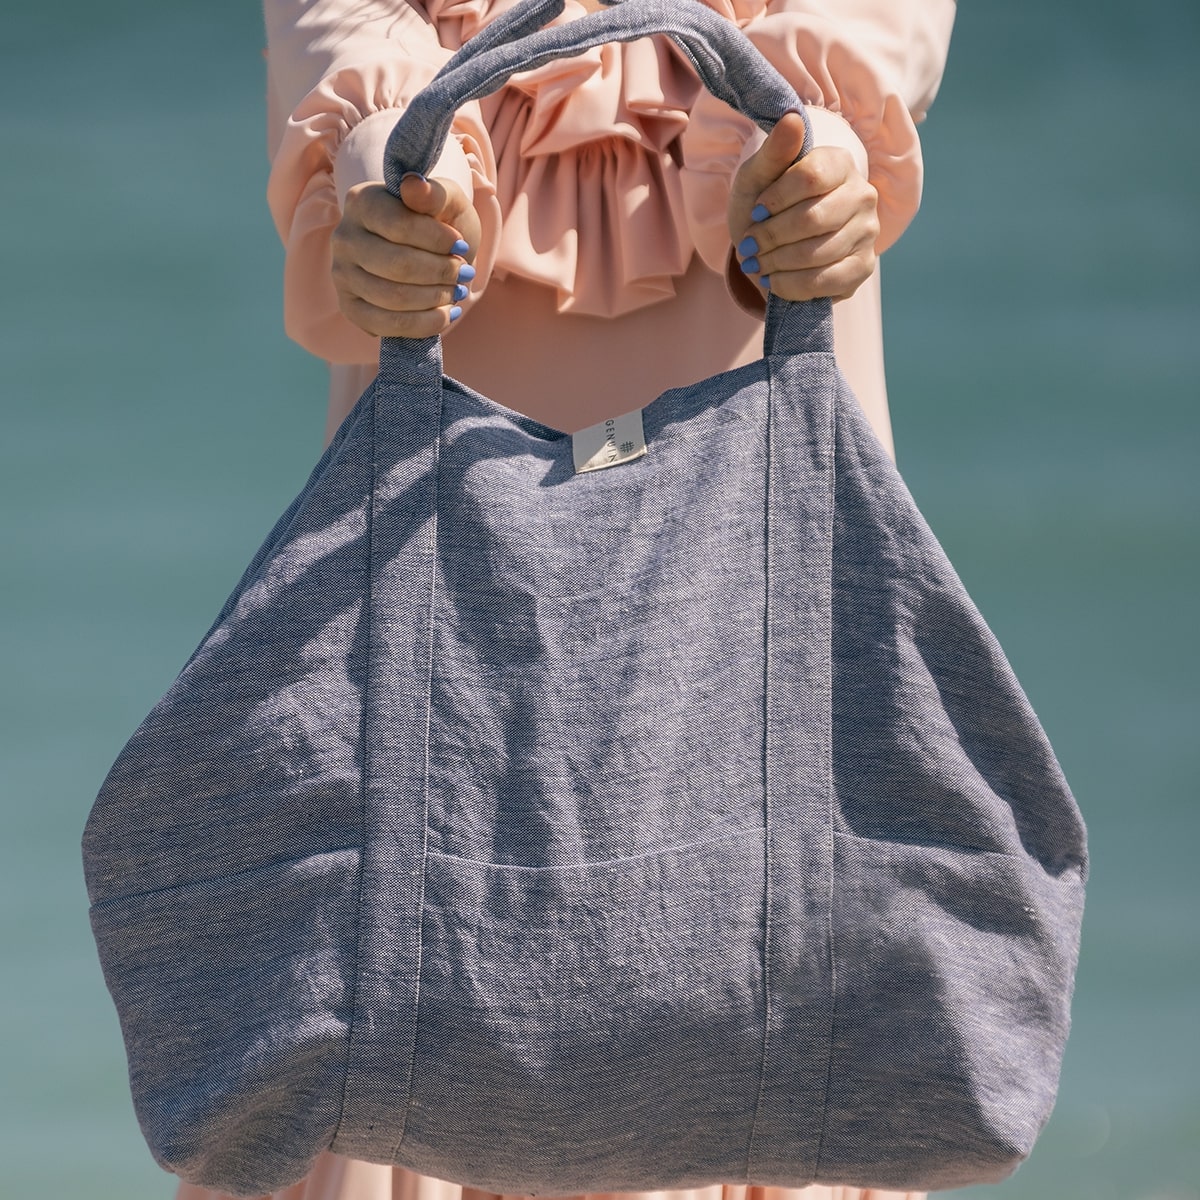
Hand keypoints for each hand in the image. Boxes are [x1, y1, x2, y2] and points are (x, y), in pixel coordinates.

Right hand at [331, 173, 480, 337]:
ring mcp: (342, 275)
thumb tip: (414, 186)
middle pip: (397, 265)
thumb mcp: (447, 201)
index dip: (437, 240)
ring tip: (457, 291)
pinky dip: (424, 324)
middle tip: (464, 273)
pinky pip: (387, 325)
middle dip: (440, 273)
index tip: (462, 246)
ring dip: (436, 298)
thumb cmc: (438, 223)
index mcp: (362, 201)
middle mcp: (344, 238)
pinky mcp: (350, 308)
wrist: (429, 252)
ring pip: (393, 298)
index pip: (398, 225)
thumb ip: (435, 193)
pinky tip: (446, 313)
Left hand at [728, 112, 879, 302]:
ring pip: (817, 254)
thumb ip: (774, 153)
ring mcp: (868, 233)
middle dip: (770, 237)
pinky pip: (825, 282)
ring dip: (776, 263)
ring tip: (757, 263)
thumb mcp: (757, 178)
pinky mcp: (863, 269)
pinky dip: (790, 286)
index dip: (775, 200)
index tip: (755, 212)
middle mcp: (863, 195)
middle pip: (812, 219)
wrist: (771, 249)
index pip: (810, 177)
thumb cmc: (764, 208)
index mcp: (840, 163)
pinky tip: (774, 281)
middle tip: (749, 246)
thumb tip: (792, 119)